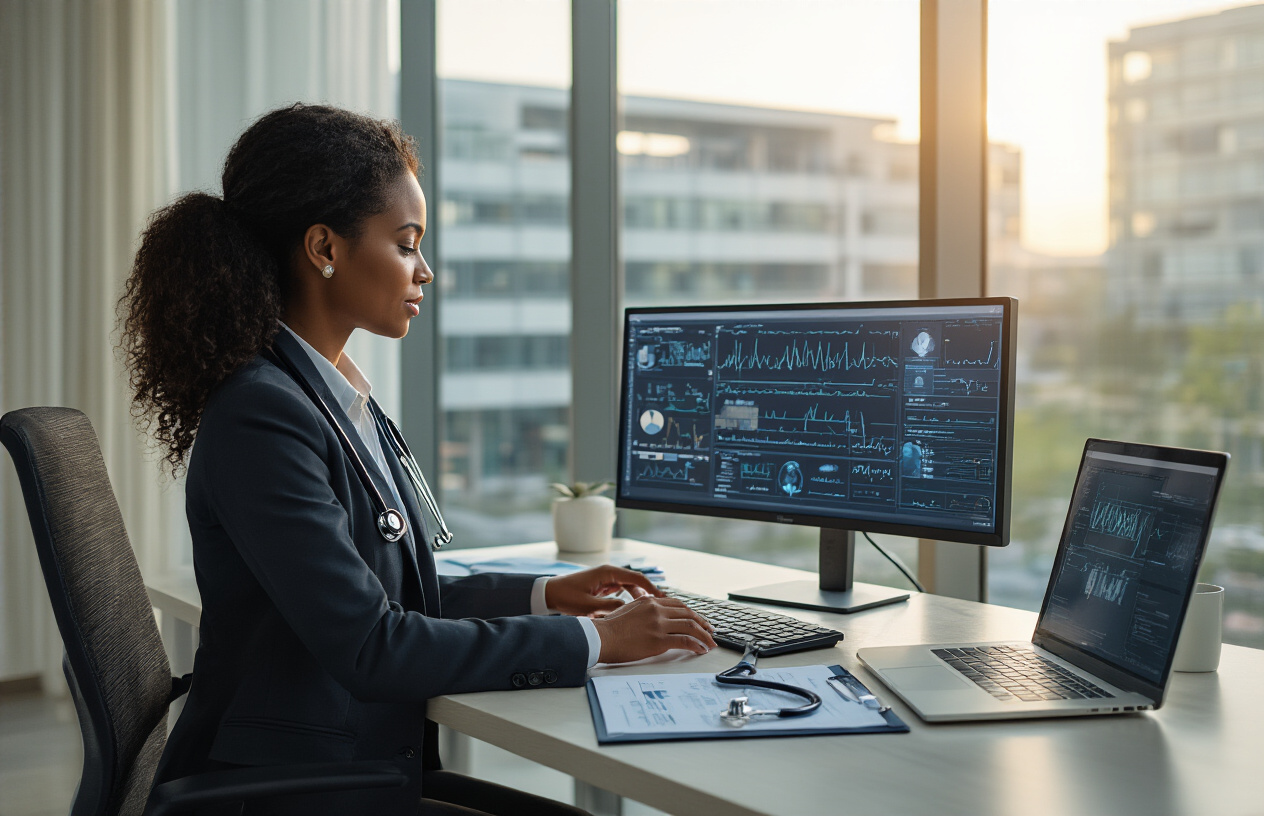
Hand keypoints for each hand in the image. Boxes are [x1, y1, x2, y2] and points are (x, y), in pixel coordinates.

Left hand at [544, 565, 663, 616]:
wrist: (549, 593)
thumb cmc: (566, 596)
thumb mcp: (588, 605)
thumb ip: (609, 608)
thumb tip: (629, 611)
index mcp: (607, 573)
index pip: (636, 577)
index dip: (651, 588)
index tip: (662, 598)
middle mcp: (608, 573)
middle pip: (635, 581)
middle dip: (647, 593)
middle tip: (659, 607)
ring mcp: (605, 579)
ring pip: (628, 586)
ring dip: (638, 596)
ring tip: (649, 610)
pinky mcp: (602, 586)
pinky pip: (620, 590)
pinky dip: (628, 598)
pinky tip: (633, 609)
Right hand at [592, 596, 716, 662]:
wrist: (600, 637)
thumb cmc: (608, 628)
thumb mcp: (627, 610)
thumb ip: (642, 609)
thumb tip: (652, 613)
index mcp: (649, 602)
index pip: (678, 604)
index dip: (692, 612)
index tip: (699, 620)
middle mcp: (656, 610)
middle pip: (688, 613)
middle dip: (702, 623)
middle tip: (710, 631)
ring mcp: (659, 624)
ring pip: (691, 626)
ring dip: (704, 635)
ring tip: (711, 643)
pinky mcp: (659, 640)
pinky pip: (685, 641)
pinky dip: (697, 645)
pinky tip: (701, 649)